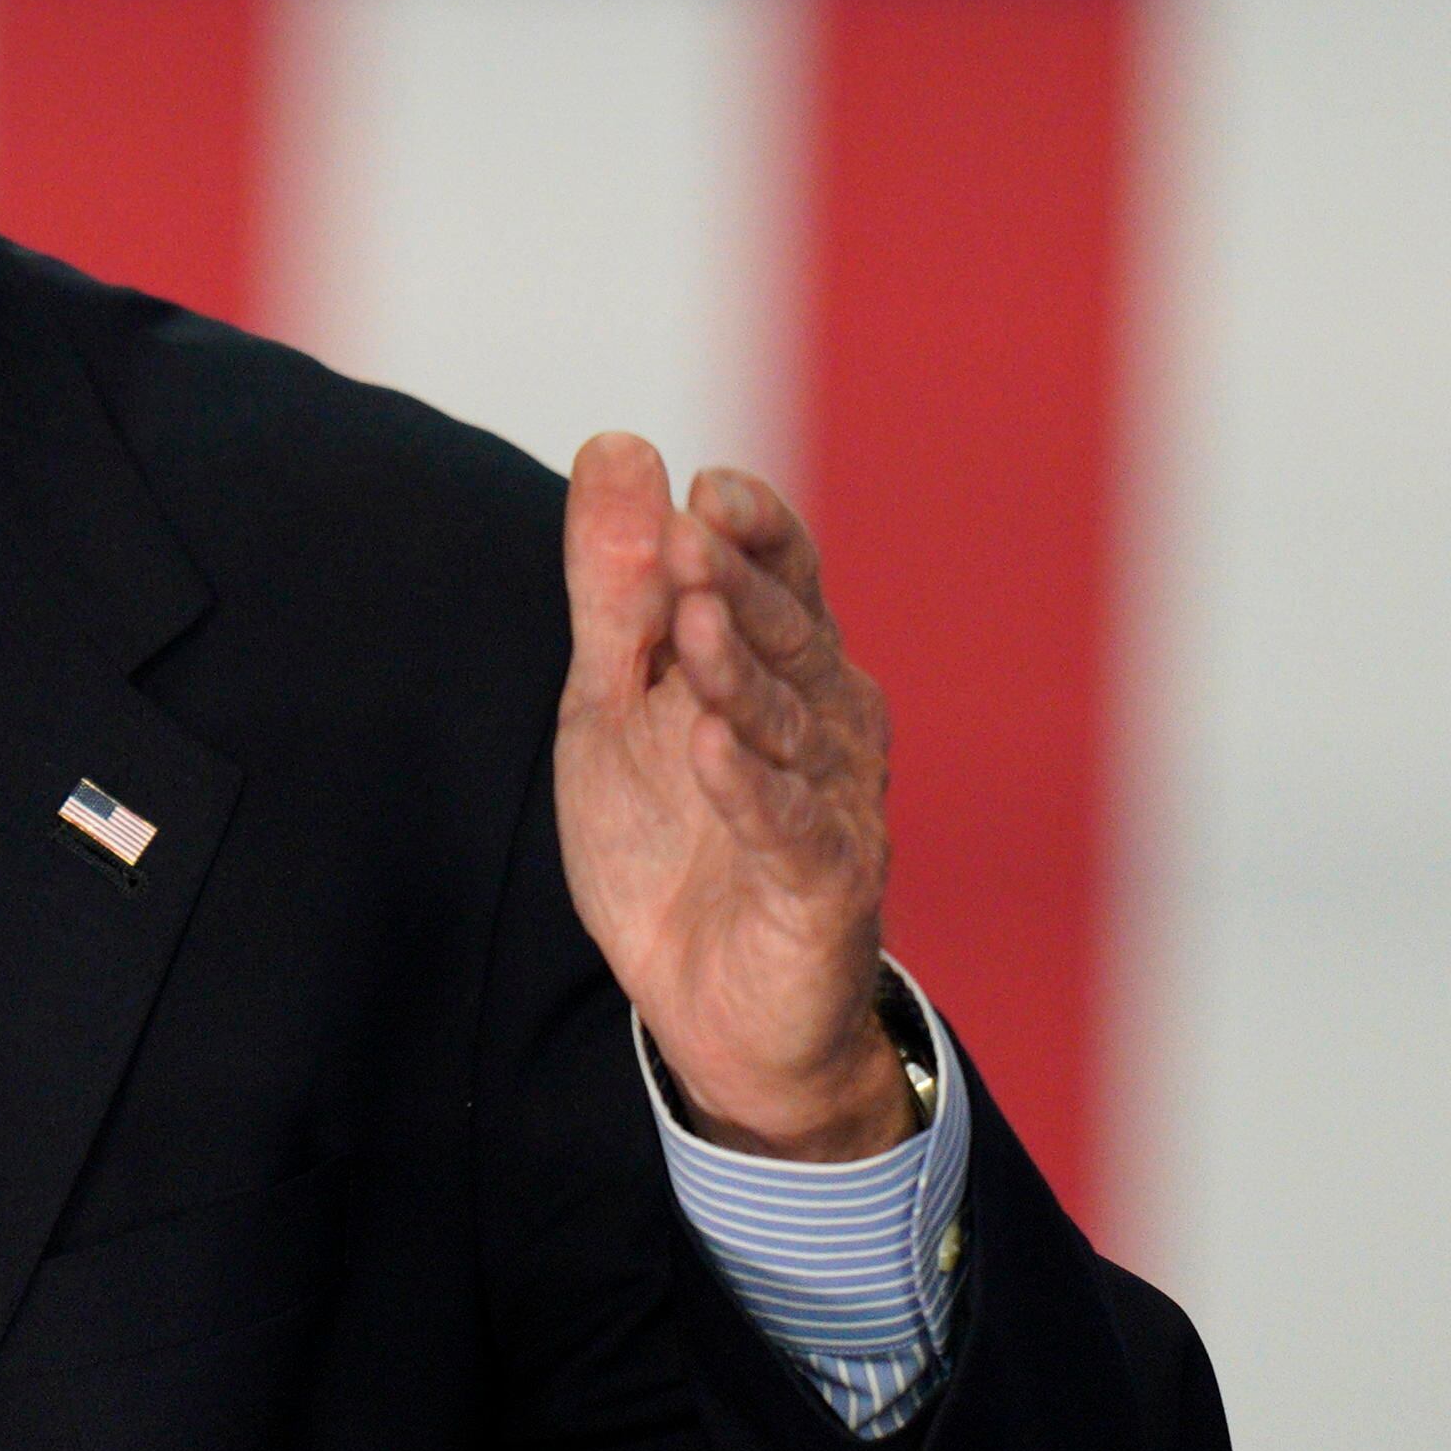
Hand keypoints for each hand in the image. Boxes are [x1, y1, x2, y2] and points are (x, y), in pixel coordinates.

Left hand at [549, 436, 907, 1160]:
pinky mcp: (822, 887)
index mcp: (783, 664)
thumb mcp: (617, 696)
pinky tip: (712, 748)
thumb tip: (617, 443)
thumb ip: (617, 582)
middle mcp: (827, 721)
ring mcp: (834, 803)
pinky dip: (750, 789)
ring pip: (791, 725)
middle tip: (693, 531)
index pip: (781, 574)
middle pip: (791, 637)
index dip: (754, 529)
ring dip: (741, 673)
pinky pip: (788, 828)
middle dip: (741, 584)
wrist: (711, 1007)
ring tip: (695, 623)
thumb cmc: (674, 835)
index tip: (707, 488)